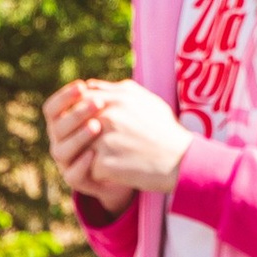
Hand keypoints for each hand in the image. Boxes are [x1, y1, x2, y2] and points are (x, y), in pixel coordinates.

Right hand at [43, 80, 107, 188]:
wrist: (127, 166)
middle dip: (76, 114)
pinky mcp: (76, 181)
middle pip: (57, 127)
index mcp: (61, 124)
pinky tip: (94, 153)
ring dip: (78, 137)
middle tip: (98, 103)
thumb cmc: (116, 133)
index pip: (52, 108)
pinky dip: (81, 164)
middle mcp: (59, 142)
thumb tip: (94, 85)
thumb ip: (101, 101)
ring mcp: (66, 162)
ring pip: (61, 151)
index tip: (82, 86)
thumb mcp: (110, 114)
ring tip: (97, 126)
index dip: (63, 97)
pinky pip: (72, 175)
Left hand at [56, 76, 192, 202]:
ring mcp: (103, 140)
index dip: (81, 114)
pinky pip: (87, 168)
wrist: (180, 161)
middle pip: (76, 124)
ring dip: (87, 153)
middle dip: (80, 135)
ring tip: (108, 157)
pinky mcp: (104, 164)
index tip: (91, 125)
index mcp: (116, 98)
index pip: (80, 101)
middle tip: (98, 145)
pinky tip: (116, 171)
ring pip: (79, 147)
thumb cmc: (163, 130)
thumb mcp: (144, 100)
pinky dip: (98, 171)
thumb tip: (88, 85)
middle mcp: (107, 116)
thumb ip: (114, 90)